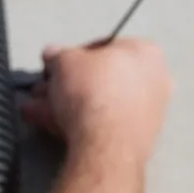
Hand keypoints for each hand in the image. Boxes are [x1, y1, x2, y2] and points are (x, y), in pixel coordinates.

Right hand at [24, 39, 171, 177]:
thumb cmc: (91, 92)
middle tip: (44, 90)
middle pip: (101, 79)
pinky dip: (80, 123)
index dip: (73, 56)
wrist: (106, 145)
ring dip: (66, 105)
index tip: (56, 66)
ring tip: (38, 110)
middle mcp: (155, 81)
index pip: (104, 47)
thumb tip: (53, 57)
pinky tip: (51, 126)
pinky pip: (105, 124)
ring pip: (100, 104)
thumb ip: (58, 56)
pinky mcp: (138, 140)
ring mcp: (150, 113)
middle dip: (67, 85)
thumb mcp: (64, 61)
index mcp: (146, 52)